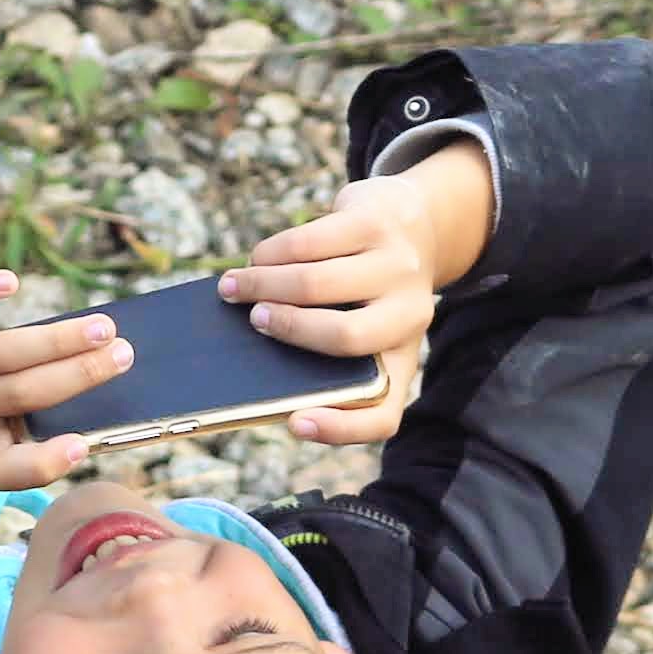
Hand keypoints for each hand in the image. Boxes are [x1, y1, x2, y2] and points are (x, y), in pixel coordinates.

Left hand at [0, 265, 131, 486]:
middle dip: (77, 377)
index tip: (81, 445)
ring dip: (55, 342)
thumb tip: (104, 380)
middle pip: (19, 394)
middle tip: (123, 355)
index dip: (42, 464)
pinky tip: (11, 284)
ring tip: (102, 327)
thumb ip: (26, 415)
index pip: (3, 469)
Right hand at [221, 142, 492, 448]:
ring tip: (235, 286)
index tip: (293, 423)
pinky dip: (271, 253)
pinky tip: (259, 260)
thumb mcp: (367, 330)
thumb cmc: (371, 293)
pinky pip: (308, 243)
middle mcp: (412, 318)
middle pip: (342, 337)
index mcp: (403, 363)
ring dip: (262, 283)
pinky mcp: (374, 223)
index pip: (383, 416)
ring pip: (314, 283)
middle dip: (285, 328)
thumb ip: (324, 353)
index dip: (340, 430)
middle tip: (252, 320)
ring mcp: (398, 267)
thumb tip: (251, 341)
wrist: (417, 227)